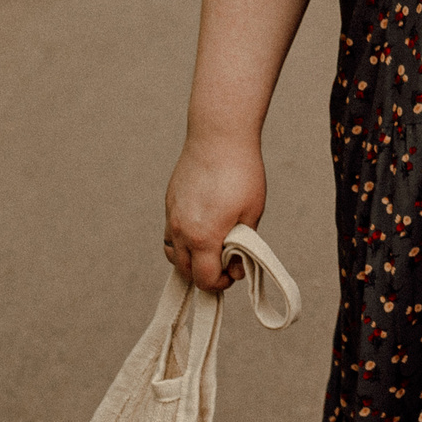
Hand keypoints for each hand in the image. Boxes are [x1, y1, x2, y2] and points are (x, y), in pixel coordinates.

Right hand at [164, 135, 265, 291]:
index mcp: (203, 237)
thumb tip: (235, 265)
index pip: (205, 279)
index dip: (221, 283)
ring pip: (173, 254)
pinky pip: (170, 234)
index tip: (235, 274)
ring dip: (190, 260)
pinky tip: (202, 230)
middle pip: (185, 270)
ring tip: (212, 250)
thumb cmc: (241, 173)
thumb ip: (243, 244)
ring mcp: (171, 217)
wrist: (218, 138)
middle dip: (205, 274)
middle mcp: (181, 231)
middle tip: (226, 265)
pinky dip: (183, 241)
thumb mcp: (252, 213)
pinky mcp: (169, 203)